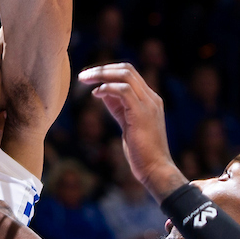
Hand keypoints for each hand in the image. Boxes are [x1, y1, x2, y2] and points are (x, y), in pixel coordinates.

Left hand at [78, 63, 183, 200]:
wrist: (156, 169)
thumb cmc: (141, 151)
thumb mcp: (127, 123)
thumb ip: (118, 106)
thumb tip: (102, 91)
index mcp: (149, 99)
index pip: (129, 74)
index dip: (108, 71)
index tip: (90, 77)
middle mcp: (151, 98)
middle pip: (127, 69)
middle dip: (102, 69)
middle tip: (83, 76)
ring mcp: (148, 104)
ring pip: (125, 75)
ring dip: (101, 74)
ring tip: (84, 80)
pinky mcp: (141, 113)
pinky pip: (123, 91)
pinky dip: (107, 88)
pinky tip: (96, 94)